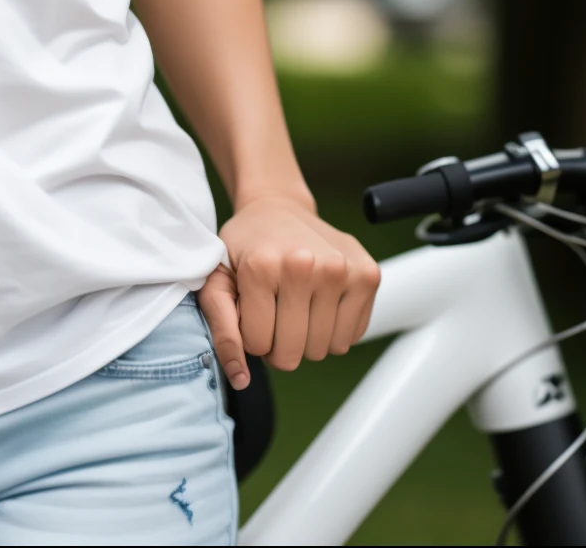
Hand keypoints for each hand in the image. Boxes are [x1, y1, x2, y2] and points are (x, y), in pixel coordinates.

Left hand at [199, 192, 380, 389]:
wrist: (278, 207)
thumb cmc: (245, 247)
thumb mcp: (217, 281)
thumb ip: (221, 330)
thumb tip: (241, 379)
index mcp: (263, 266)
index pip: (258, 345)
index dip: (251, 335)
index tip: (252, 309)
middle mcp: (305, 265)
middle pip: (292, 353)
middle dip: (278, 344)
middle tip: (274, 312)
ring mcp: (341, 269)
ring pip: (324, 350)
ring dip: (307, 339)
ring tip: (297, 306)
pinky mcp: (368, 274)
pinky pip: (351, 337)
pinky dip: (334, 330)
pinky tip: (321, 301)